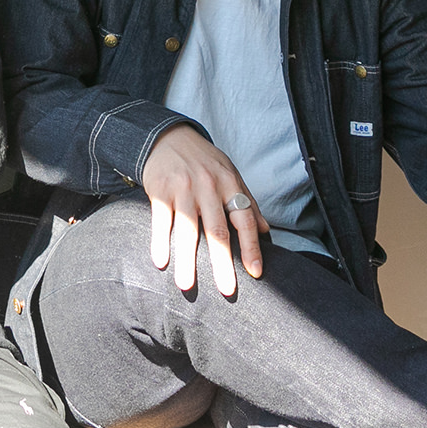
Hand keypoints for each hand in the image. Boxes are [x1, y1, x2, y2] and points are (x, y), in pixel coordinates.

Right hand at [138, 124, 267, 295]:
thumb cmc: (204, 162)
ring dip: (187, 261)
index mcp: (229, 185)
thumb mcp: (230, 175)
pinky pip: (161, 221)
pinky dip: (160, 242)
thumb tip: (266, 231)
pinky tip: (161, 262)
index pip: (244, 219)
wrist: (168, 137)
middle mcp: (208, 187)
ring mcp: (183, 189)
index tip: (256, 272)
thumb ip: (248, 203)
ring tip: (187, 285)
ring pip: (187, 230)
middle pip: (217, 231)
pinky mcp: (159, 191)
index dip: (251, 247)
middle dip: (223, 264)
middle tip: (226, 290)